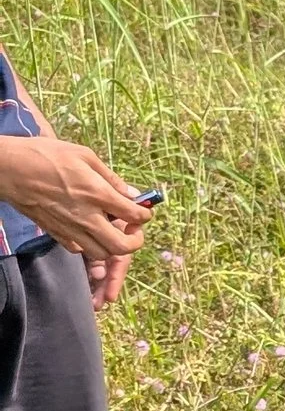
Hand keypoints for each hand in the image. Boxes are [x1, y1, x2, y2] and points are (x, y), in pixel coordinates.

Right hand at [0, 137, 151, 294]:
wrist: (10, 168)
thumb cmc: (45, 155)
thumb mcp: (84, 155)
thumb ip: (111, 177)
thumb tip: (131, 193)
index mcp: (97, 194)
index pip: (134, 216)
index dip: (145, 215)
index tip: (143, 211)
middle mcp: (86, 217)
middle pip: (122, 247)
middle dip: (135, 241)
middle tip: (133, 230)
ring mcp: (70, 228)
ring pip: (102, 254)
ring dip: (112, 246)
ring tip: (112, 231)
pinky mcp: (55, 233)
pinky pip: (79, 250)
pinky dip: (89, 246)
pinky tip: (89, 231)